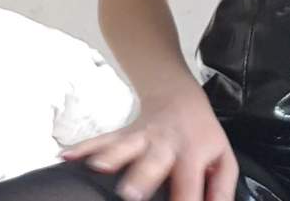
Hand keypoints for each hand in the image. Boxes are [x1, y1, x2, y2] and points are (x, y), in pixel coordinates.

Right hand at [58, 82, 238, 200]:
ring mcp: (140, 139)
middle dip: (141, 177)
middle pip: (153, 161)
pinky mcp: (122, 135)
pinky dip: (83, 148)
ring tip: (97, 168)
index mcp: (191, 154)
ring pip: (124, 146)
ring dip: (110, 156)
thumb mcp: (223, 159)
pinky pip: (100, 140)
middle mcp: (164, 145)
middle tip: (130, 193)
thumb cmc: (201, 135)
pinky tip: (66, 157)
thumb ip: (221, 188)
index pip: (187, 187)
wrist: (180, 99)